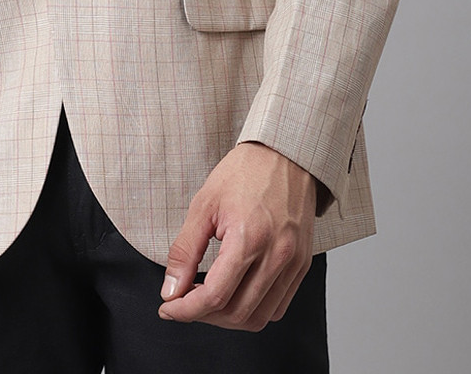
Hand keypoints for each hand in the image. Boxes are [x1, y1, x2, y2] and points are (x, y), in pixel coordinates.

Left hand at [157, 142, 315, 331]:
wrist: (284, 154)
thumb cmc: (244, 173)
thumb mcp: (203, 205)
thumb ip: (184, 251)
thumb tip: (170, 290)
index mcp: (249, 238)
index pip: (215, 296)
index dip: (186, 310)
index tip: (168, 308)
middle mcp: (276, 256)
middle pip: (237, 314)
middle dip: (203, 315)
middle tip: (183, 300)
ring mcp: (293, 264)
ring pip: (259, 318)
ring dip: (228, 317)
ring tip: (207, 298)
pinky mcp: (302, 265)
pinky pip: (278, 307)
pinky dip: (253, 310)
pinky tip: (235, 292)